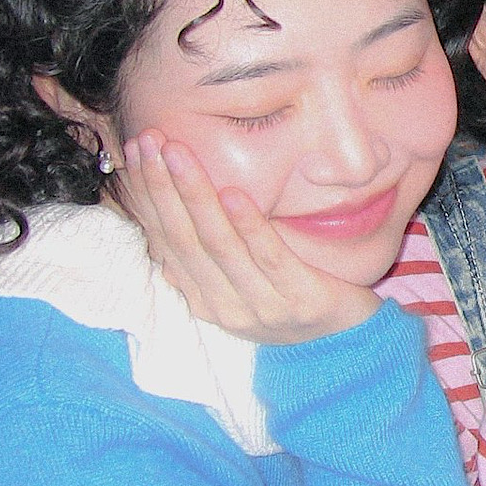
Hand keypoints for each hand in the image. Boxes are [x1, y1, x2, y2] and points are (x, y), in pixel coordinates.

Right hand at [119, 130, 380, 345]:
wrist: (351, 344)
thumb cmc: (293, 299)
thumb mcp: (241, 283)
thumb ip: (205, 260)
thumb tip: (158, 229)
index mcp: (204, 300)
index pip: (165, 241)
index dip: (147, 196)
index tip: (133, 152)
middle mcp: (225, 307)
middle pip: (183, 239)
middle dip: (161, 186)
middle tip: (146, 141)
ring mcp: (262, 306)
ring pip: (218, 244)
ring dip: (195, 195)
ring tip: (179, 154)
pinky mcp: (300, 300)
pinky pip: (268, 256)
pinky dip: (248, 224)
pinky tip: (233, 192)